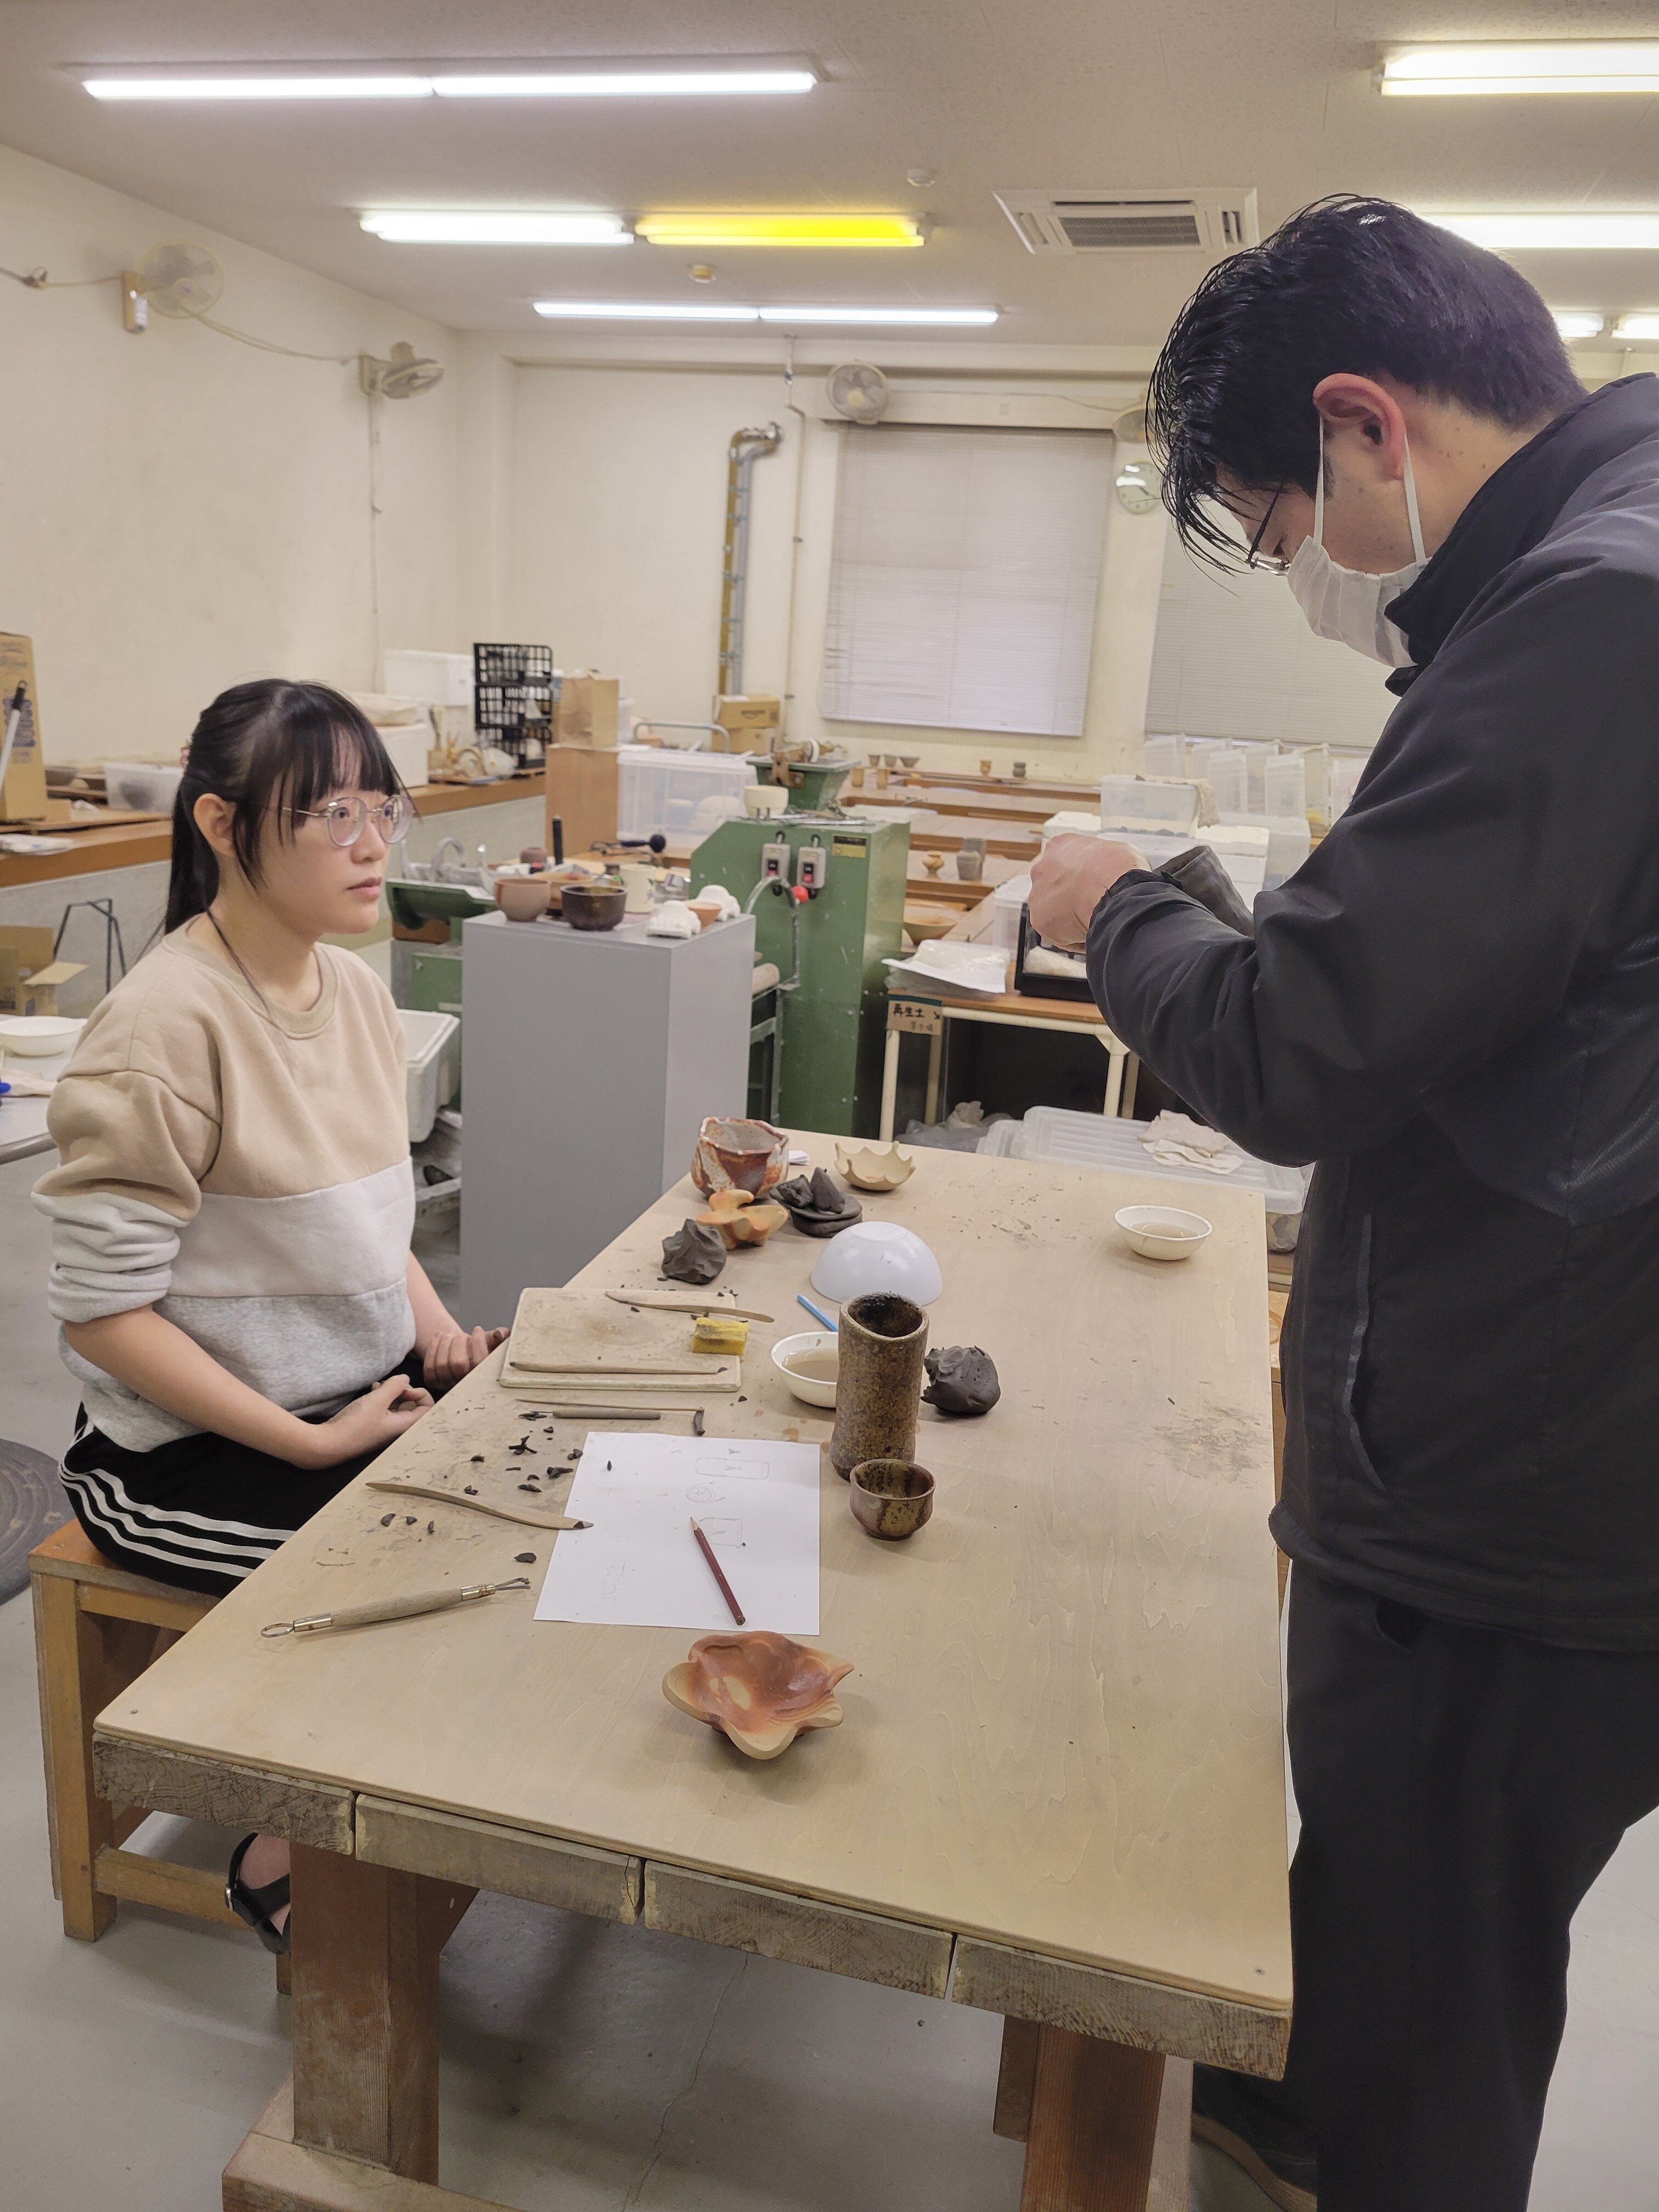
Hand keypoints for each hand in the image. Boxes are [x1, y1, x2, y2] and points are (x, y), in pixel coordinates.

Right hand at [290, 1375, 433, 1468]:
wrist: (329, 1444)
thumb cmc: (355, 1425)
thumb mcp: (377, 1399)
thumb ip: (395, 1386)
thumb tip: (406, 1379)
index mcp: (405, 1426)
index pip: (429, 1410)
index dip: (421, 1394)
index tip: (405, 1388)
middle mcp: (398, 1429)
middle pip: (413, 1406)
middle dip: (404, 1391)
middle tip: (390, 1385)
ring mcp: (386, 1428)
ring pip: (398, 1406)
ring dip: (391, 1392)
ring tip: (377, 1386)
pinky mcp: (374, 1426)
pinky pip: (385, 1409)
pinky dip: (381, 1398)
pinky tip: (371, 1391)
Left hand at [421, 1325, 509, 1393]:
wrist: (466, 1355)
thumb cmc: (484, 1348)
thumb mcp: (495, 1343)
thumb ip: (501, 1337)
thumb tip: (499, 1333)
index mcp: (484, 1377)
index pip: (479, 1361)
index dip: (478, 1342)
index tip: (477, 1329)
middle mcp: (466, 1385)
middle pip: (458, 1364)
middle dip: (458, 1342)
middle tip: (461, 1333)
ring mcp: (448, 1385)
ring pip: (442, 1364)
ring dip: (444, 1343)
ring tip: (450, 1332)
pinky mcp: (434, 1383)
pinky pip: (429, 1367)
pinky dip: (432, 1348)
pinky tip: (438, 1335)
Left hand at [1028, 835, 1148, 953]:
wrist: (1112, 892)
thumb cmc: (1119, 870)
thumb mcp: (1118, 853)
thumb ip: (1104, 861)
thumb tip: (1111, 872)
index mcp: (1060, 846)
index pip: (1067, 864)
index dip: (1084, 878)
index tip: (1094, 888)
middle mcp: (1042, 867)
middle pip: (1056, 888)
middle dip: (1072, 898)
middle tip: (1093, 907)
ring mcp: (1037, 893)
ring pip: (1055, 912)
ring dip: (1072, 919)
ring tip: (1095, 921)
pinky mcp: (1038, 919)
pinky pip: (1059, 934)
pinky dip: (1074, 938)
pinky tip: (1091, 933)